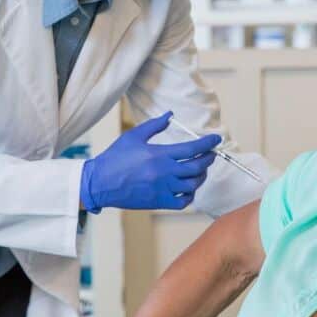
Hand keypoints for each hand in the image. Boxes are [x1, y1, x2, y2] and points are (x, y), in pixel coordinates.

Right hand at [80, 112, 218, 211]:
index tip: (216, 139)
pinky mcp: (158, 202)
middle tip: (210, 154)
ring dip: (201, 176)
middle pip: (197, 167)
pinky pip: (182, 202)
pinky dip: (189, 195)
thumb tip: (169, 115)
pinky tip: (187, 188)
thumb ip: (154, 125)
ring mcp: (162, 189)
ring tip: (200, 170)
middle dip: (208, 159)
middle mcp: (164, 172)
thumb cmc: (115, 158)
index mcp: (159, 154)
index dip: (207, 143)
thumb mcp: (134, 136)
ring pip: (192, 185)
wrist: (100, 182)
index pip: (192, 148)